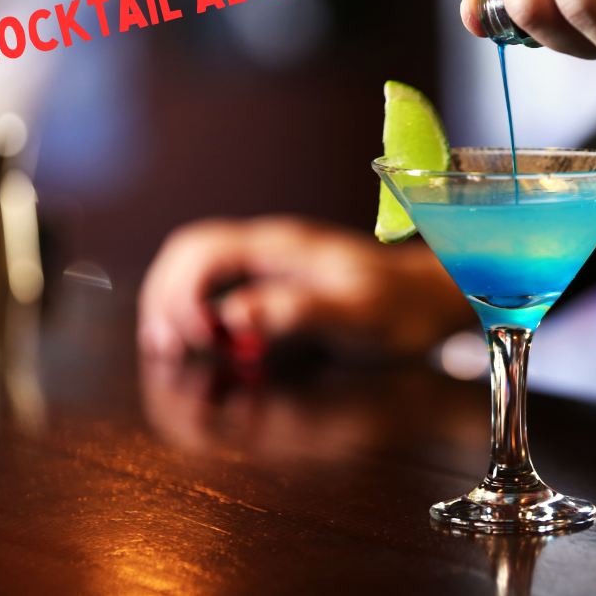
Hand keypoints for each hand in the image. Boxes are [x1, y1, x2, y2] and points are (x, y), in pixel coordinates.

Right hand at [138, 216, 474, 357]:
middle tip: (167, 351)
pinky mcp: (269, 284)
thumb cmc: (401, 308)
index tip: (200, 343)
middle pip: (187, 254)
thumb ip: (297, 311)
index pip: (205, 251)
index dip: (185, 295)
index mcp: (282, 245)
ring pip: (194, 268)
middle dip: (166, 298)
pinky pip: (213, 286)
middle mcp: (266, 247)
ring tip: (168, 349)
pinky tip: (194, 343)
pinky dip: (192, 312)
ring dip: (172, 304)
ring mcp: (266, 263)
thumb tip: (234, 317)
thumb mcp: (357, 314)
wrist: (428, 301)